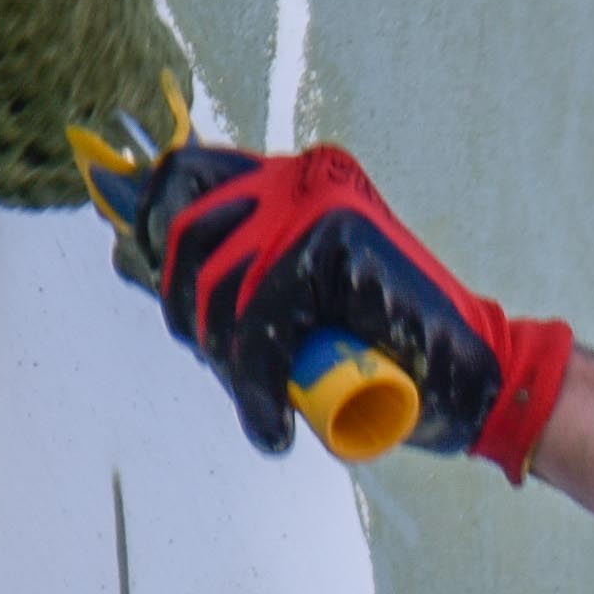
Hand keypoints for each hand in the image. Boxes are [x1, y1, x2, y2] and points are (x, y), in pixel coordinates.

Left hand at [72, 111, 579, 474]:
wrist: (472, 379)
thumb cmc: (381, 351)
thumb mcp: (285, 305)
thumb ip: (228, 275)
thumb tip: (121, 254)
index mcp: (289, 178)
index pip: (183, 174)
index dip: (147, 218)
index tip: (133, 266)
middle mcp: (300, 173)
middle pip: (183, 225)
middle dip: (182, 305)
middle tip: (220, 363)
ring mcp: (316, 197)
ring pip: (218, 277)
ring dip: (225, 357)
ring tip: (261, 405)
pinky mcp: (331, 233)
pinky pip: (256, 308)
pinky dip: (255, 377)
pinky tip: (275, 420)